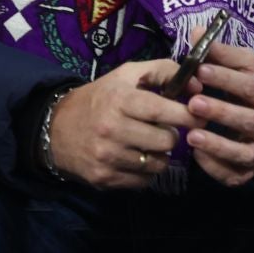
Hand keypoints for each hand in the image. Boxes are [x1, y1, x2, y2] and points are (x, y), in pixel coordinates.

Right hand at [47, 60, 201, 189]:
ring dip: (159, 155)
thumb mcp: (126, 75)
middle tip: (163, 129)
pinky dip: (146, 171)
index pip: (162, 110)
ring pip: (158, 164)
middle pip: (166, 140)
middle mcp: (112, 129)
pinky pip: (144, 181)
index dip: (186, 114)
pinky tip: (135, 158)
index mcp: (118, 99)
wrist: (55, 128)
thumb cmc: (99, 98)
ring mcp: (108, 156)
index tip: (197, 116)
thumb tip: (198, 84)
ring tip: (148, 144)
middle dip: (171, 135)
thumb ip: (163, 71)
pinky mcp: (105, 178)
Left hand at [186, 43, 253, 186]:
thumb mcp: (245, 68)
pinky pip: (235, 174)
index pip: (250, 86)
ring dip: (217, 145)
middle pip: (248, 120)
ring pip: (243, 152)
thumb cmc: (252, 92)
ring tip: (191, 136)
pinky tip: (197, 157)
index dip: (226, 78)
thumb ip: (221, 53)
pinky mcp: (250, 171)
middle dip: (221, 112)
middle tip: (193, 103)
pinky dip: (216, 167)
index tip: (201, 70)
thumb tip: (197, 31)